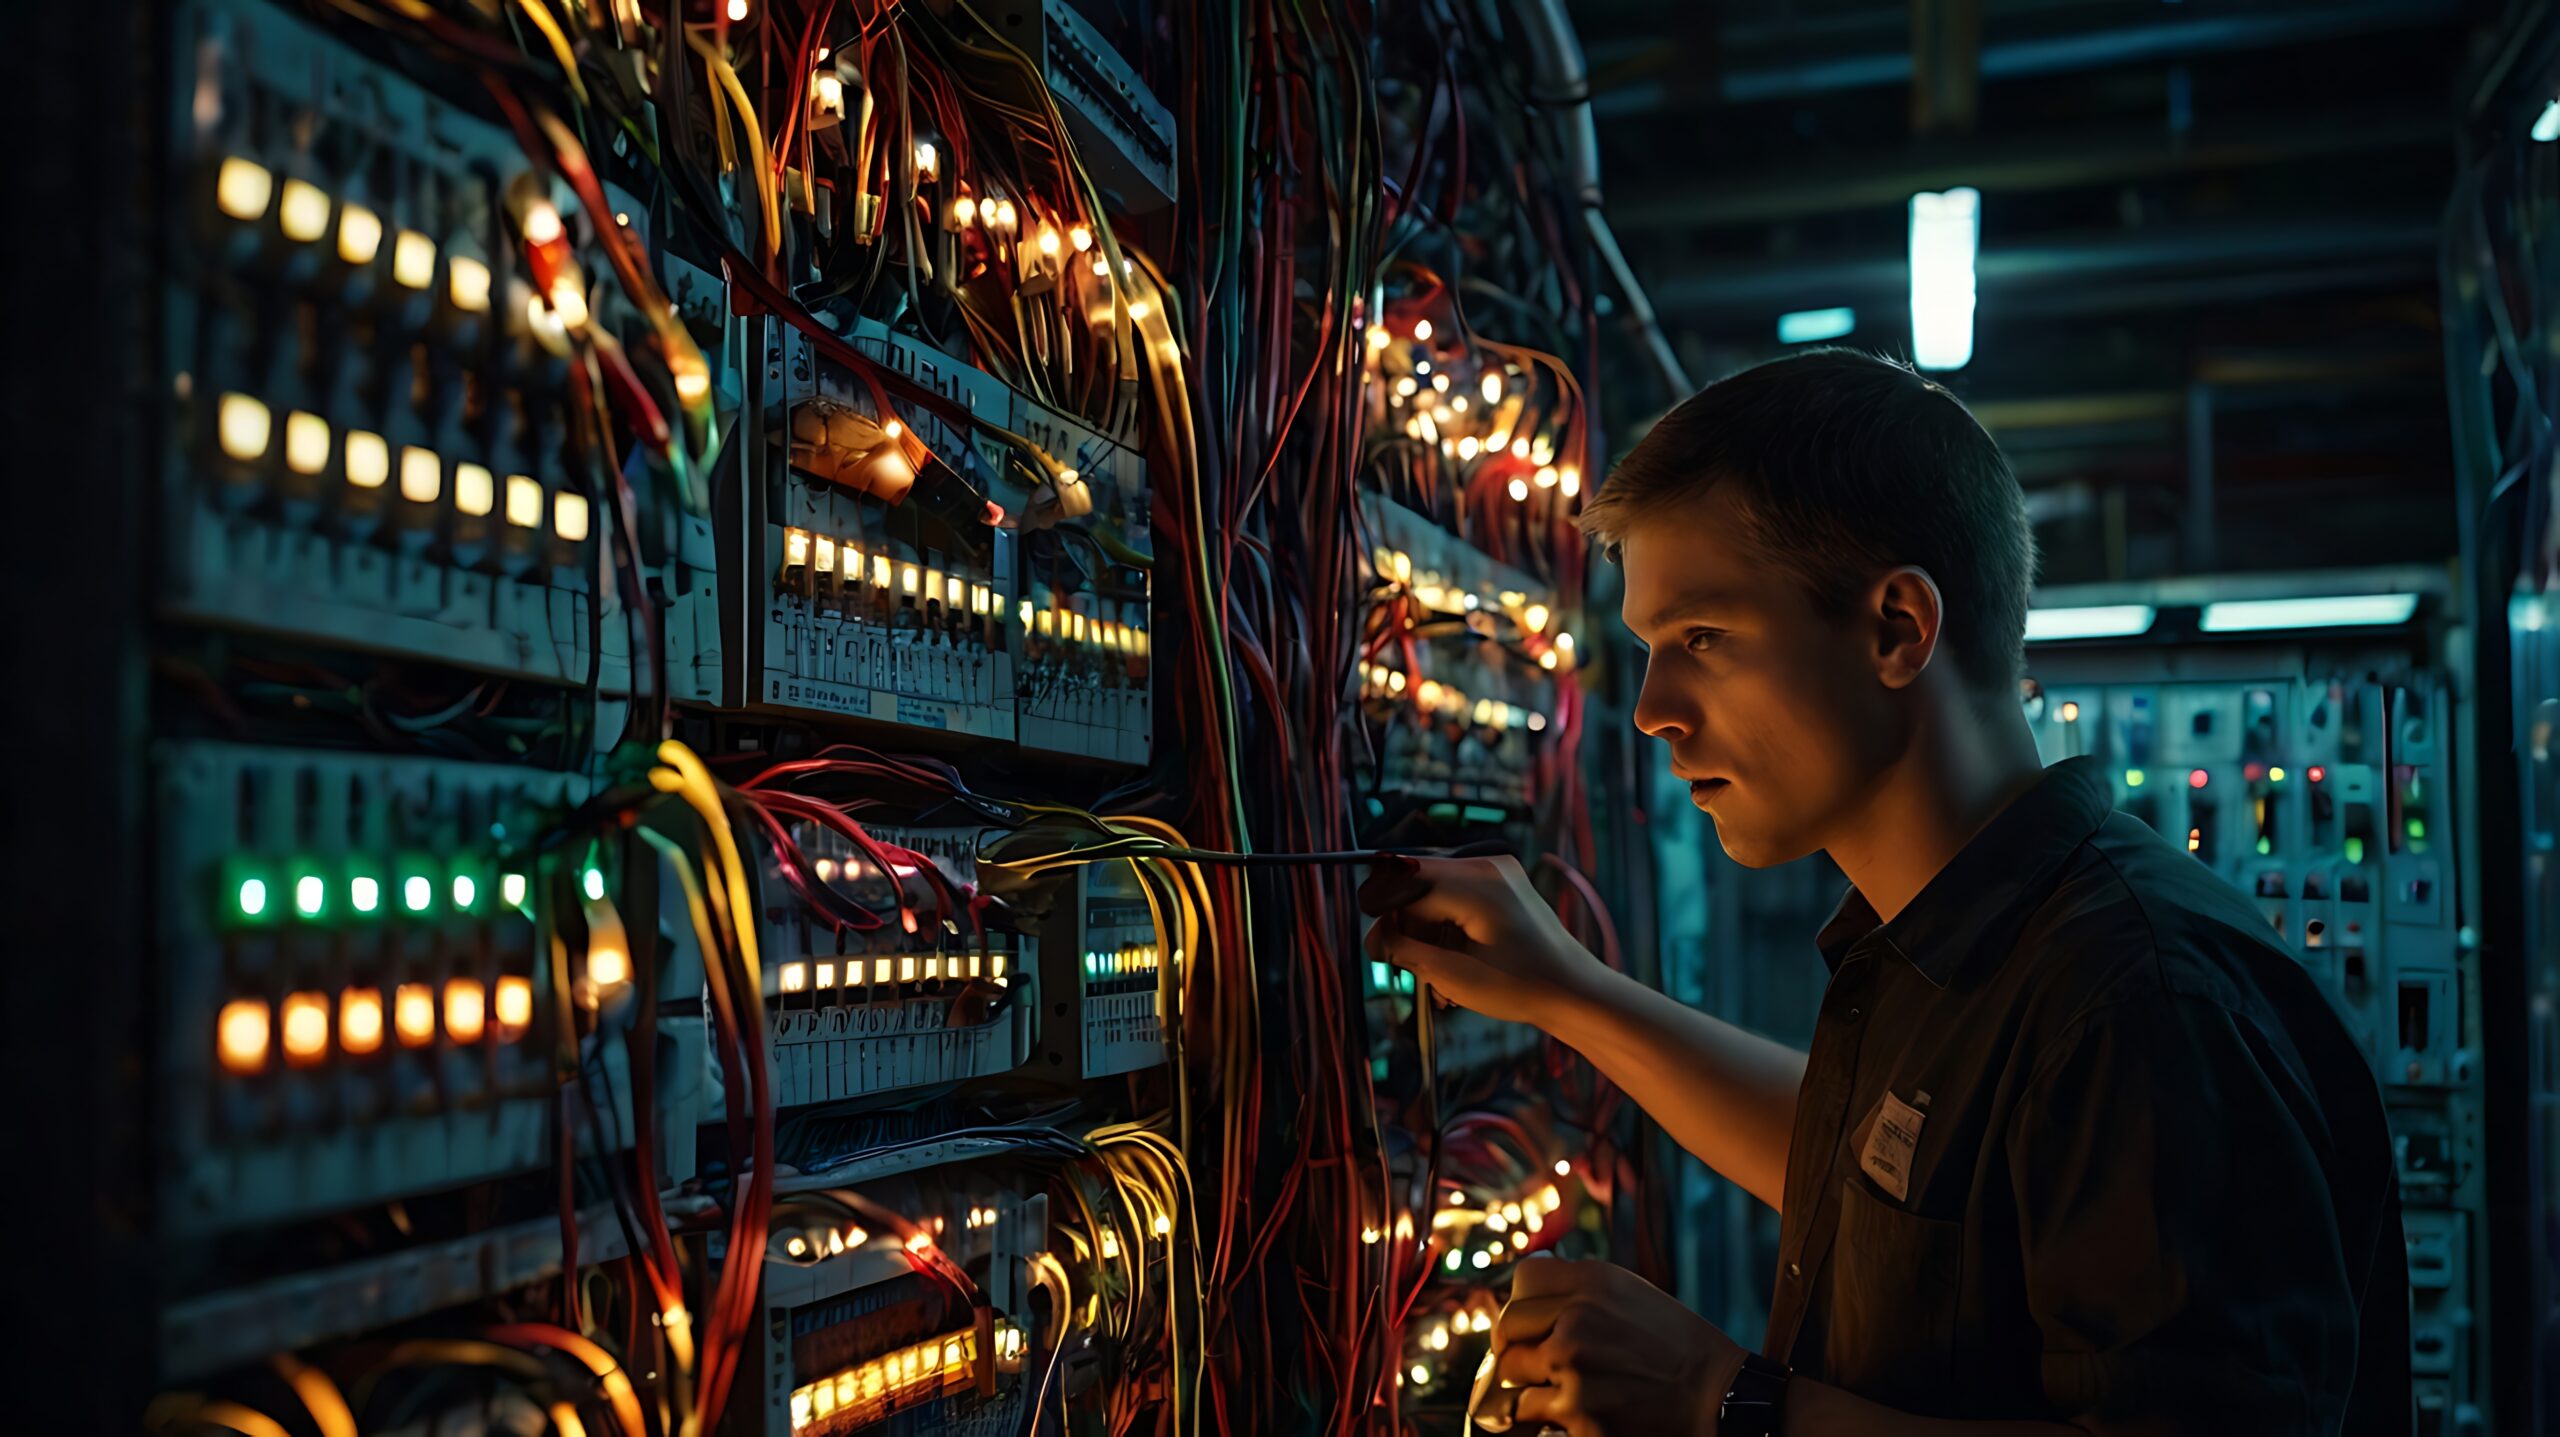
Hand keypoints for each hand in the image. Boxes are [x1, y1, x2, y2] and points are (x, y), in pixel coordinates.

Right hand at [1358, 855, 1605, 1025]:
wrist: (1575, 990)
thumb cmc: (1523, 986)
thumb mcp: (1455, 976)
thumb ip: (1407, 951)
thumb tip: (1372, 938)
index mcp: (1477, 883)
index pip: (1405, 885)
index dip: (1386, 918)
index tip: (1377, 952)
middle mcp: (1486, 865)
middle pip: (1416, 883)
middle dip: (1407, 927)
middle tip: (1408, 971)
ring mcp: (1496, 871)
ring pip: (1433, 892)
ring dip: (1425, 932)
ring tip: (1435, 980)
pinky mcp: (1501, 883)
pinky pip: (1454, 896)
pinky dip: (1445, 927)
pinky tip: (1451, 964)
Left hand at [1473, 1257, 1745, 1436]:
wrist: (1719, 1399)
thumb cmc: (1676, 1346)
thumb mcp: (1631, 1294)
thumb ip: (1578, 1285)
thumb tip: (1523, 1279)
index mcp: (1593, 1282)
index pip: (1522, 1279)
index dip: (1524, 1302)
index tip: (1531, 1322)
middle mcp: (1577, 1319)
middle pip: (1507, 1328)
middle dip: (1518, 1347)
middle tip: (1538, 1363)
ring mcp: (1573, 1367)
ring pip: (1511, 1374)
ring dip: (1530, 1384)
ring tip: (1565, 1389)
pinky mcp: (1576, 1413)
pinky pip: (1529, 1413)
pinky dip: (1545, 1415)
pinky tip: (1575, 1412)